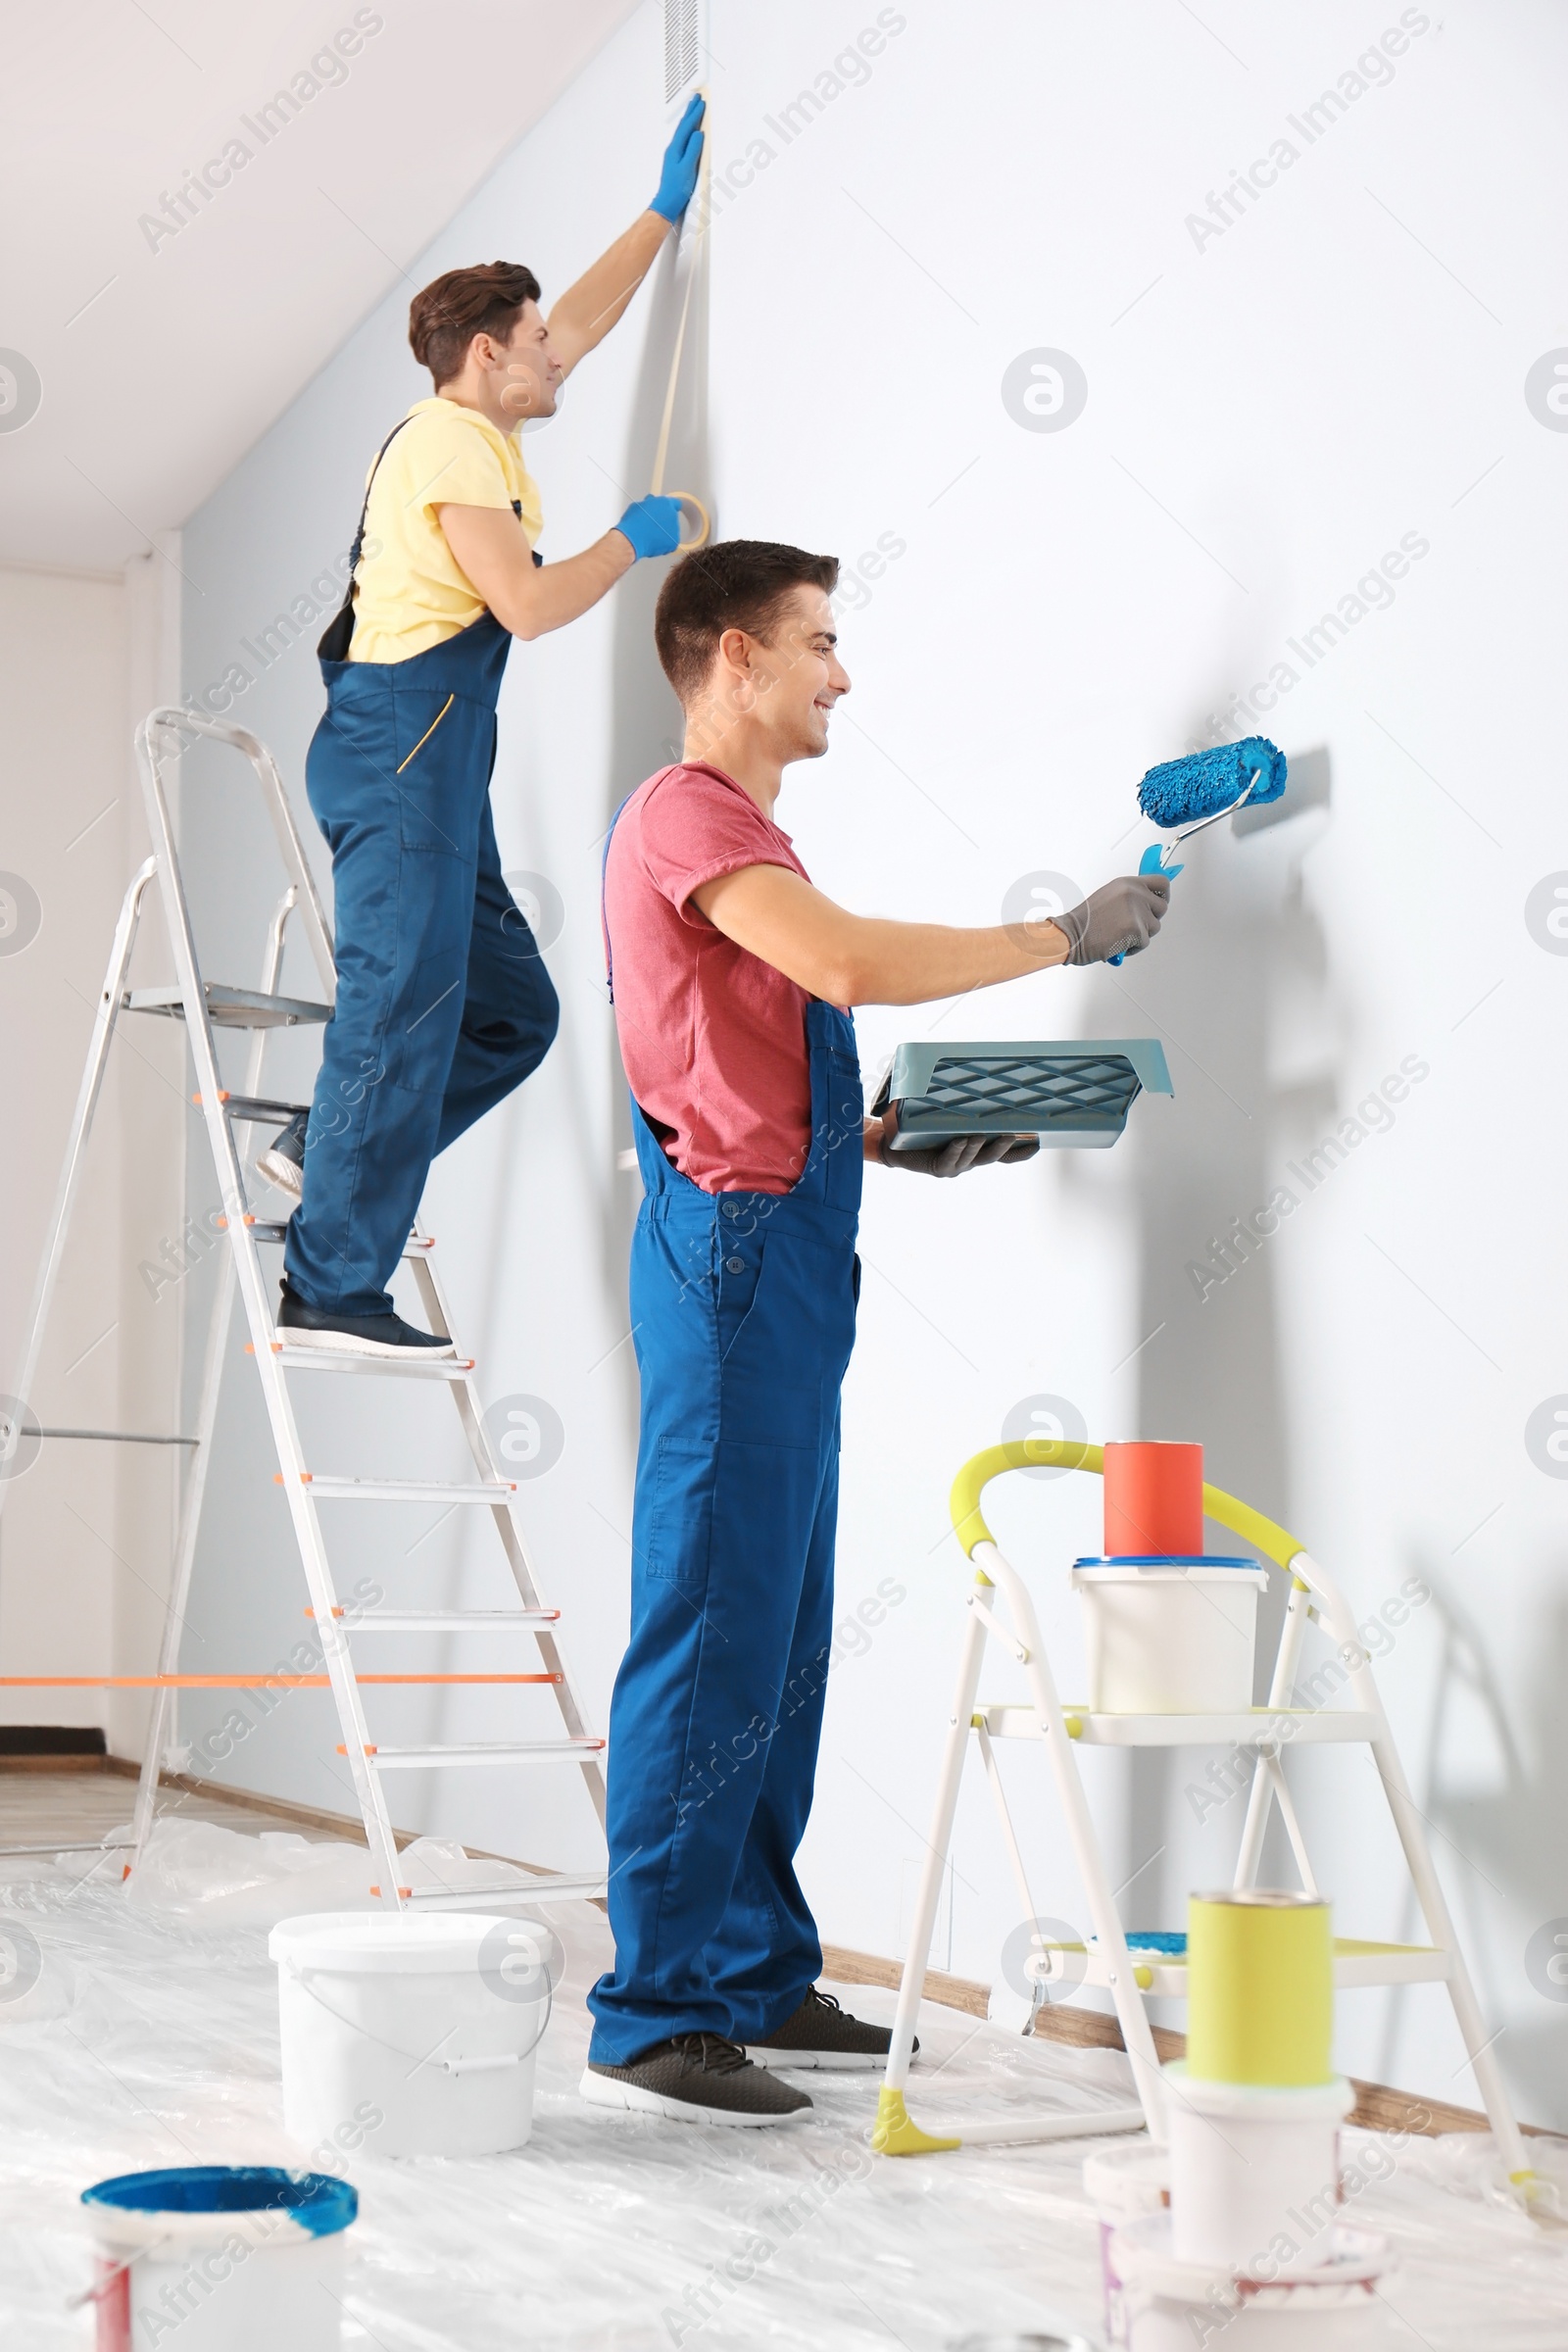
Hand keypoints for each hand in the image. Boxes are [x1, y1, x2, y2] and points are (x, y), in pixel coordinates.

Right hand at [615, 495, 685, 559]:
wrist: (631, 539)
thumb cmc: (632, 521)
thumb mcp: (639, 505)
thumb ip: (649, 502)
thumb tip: (651, 500)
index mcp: (666, 503)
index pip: (675, 503)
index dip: (668, 508)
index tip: (664, 512)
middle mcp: (673, 514)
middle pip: (672, 517)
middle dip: (664, 521)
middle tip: (652, 526)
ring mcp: (675, 529)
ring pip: (671, 531)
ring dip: (663, 532)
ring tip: (650, 535)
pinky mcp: (674, 541)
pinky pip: (670, 542)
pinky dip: (664, 544)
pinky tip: (653, 542)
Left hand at [650, 94, 705, 223]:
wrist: (667, 203)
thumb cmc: (677, 189)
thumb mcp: (687, 168)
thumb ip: (693, 149)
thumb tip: (698, 133)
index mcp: (676, 148)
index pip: (687, 127)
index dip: (695, 114)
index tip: (701, 102)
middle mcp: (673, 149)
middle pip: (683, 126)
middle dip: (690, 111)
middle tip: (696, 98)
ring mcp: (674, 154)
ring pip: (682, 131)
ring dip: (688, 119)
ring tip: (693, 109)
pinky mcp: (676, 160)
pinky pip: (683, 139)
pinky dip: (688, 131)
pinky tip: (690, 132)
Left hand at [869, 1107, 1040, 1176]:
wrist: (895, 1143)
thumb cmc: (923, 1126)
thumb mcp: (945, 1114)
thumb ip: (960, 1102)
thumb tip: (972, 1069)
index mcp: (976, 1149)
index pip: (1004, 1154)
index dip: (1021, 1151)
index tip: (1039, 1143)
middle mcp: (969, 1159)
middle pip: (992, 1157)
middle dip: (1004, 1148)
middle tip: (1013, 1135)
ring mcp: (955, 1166)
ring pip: (972, 1159)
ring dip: (978, 1148)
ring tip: (981, 1135)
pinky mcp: (939, 1169)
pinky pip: (950, 1160)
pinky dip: (956, 1150)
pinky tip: (961, 1141)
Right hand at [1054, 872, 1169, 964]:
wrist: (1071, 935)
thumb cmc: (1084, 920)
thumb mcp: (1109, 896)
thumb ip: (1130, 895)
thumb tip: (1147, 901)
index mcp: (1127, 883)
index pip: (1161, 882)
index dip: (1164, 894)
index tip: (1161, 900)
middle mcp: (1135, 894)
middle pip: (1162, 907)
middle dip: (1151, 918)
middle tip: (1137, 925)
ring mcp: (1137, 912)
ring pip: (1154, 927)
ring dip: (1141, 935)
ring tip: (1121, 935)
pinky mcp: (1137, 930)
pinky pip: (1145, 942)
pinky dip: (1133, 948)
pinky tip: (1117, 943)